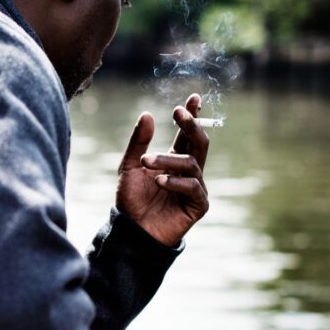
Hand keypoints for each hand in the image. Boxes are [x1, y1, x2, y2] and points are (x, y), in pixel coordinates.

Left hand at [116, 94, 210, 246]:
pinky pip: (193, 186)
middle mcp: (189, 172)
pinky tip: (159, 182)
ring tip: (146, 164)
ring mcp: (196, 188)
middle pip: (199, 143)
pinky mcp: (199, 205)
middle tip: (178, 112)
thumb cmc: (131, 201)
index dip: (192, 116)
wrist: (132, 231)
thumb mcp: (129, 167)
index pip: (187, 135)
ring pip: (191, 164)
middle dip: (191, 125)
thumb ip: (139, 143)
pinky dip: (175, 181)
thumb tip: (147, 114)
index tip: (195, 97)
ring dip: (168, 160)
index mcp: (175, 161)